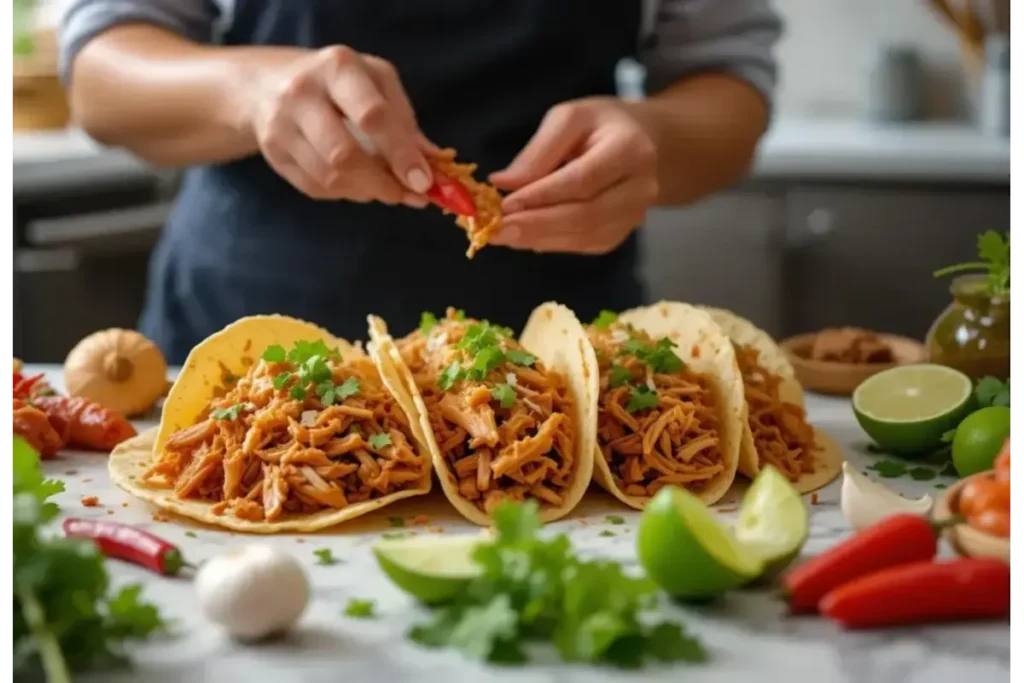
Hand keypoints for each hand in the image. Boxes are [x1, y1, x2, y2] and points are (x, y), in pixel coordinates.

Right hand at [251, 46, 433, 204]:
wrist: (266, 84)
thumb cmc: (337, 81)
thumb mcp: (376, 81)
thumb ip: (403, 119)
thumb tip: (432, 162)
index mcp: (337, 68)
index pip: (371, 116)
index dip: (400, 153)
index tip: (423, 181)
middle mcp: (303, 94)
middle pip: (344, 154)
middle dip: (382, 182)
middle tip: (406, 194)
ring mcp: (281, 126)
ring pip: (330, 177)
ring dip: (367, 191)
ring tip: (387, 189)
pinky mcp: (274, 154)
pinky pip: (316, 188)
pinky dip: (346, 193)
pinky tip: (360, 185)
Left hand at [489, 98, 658, 254]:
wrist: (640, 142)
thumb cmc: (598, 126)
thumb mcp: (567, 119)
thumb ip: (537, 151)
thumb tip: (502, 182)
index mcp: (630, 149)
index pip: (582, 180)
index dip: (542, 196)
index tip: (505, 204)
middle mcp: (639, 187)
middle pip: (586, 215)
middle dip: (537, 225)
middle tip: (496, 231)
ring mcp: (634, 215)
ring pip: (585, 236)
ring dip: (540, 239)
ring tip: (502, 235)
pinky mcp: (620, 233)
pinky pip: (584, 245)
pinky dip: (551, 243)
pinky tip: (524, 238)